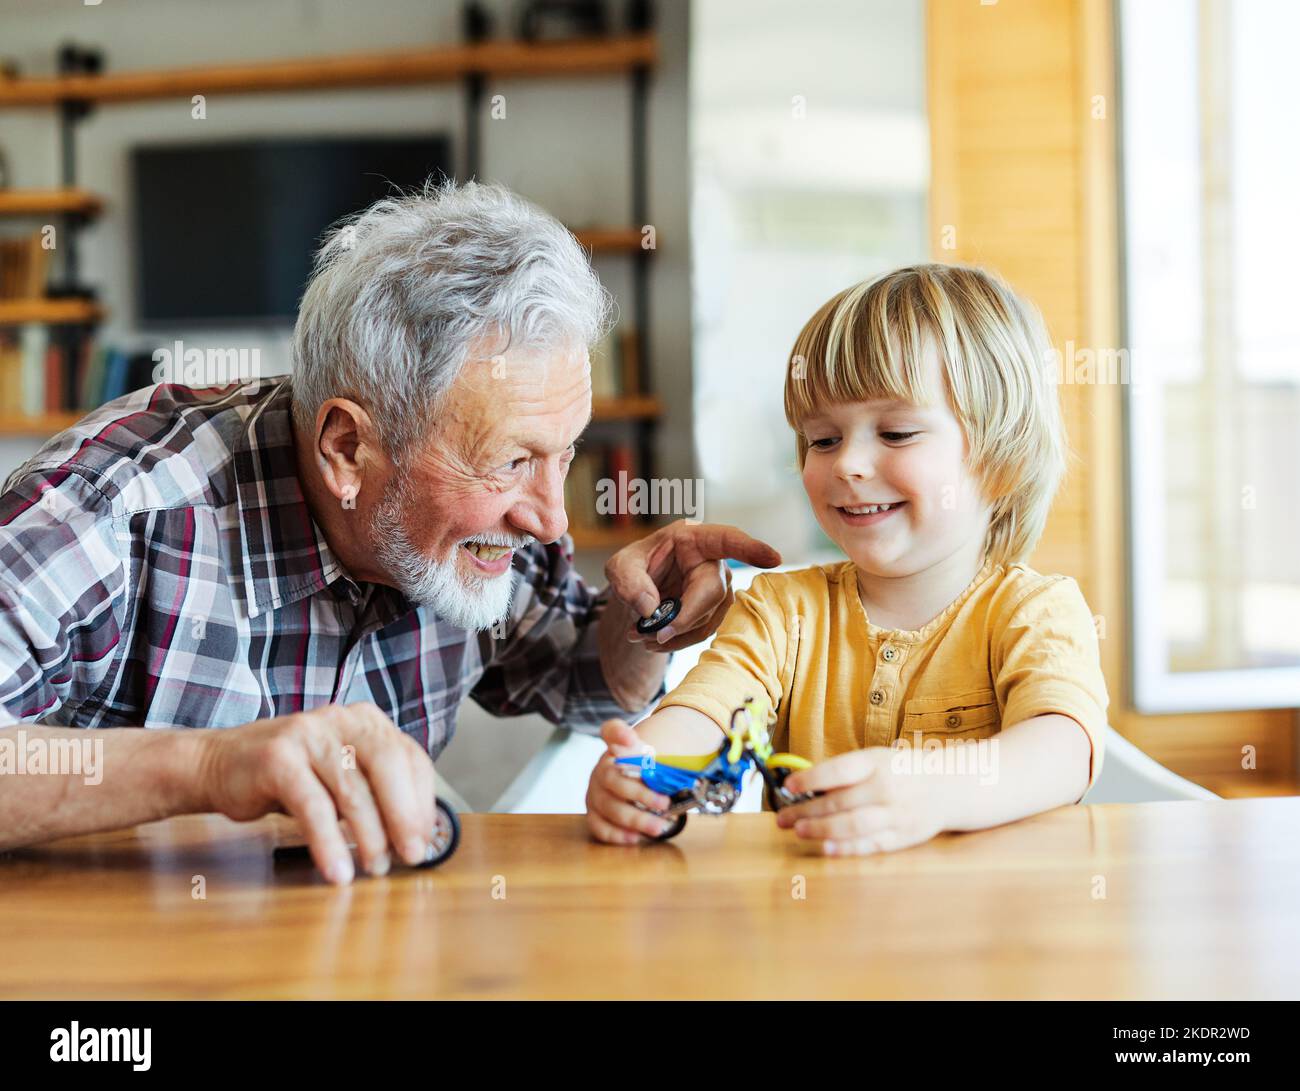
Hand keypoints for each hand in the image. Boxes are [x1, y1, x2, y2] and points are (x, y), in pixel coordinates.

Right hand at [196, 702, 437, 883]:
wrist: (219, 764)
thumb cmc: (291, 776)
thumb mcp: (341, 775)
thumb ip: (376, 792)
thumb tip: (418, 835)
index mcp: (366, 721)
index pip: (410, 758)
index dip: (422, 802)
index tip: (426, 840)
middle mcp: (342, 719)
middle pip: (388, 766)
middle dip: (404, 816)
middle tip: (411, 856)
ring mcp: (308, 734)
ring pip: (352, 790)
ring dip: (368, 836)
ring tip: (374, 869)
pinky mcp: (278, 758)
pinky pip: (312, 806)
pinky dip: (328, 842)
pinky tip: (337, 869)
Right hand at [585, 719, 675, 843]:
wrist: (631, 786)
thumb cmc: (646, 775)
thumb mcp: (658, 764)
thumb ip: (668, 761)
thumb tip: (695, 770)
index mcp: (616, 750)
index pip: (612, 731)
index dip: (619, 733)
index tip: (631, 739)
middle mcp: (601, 770)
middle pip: (613, 780)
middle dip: (640, 794)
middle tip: (664, 804)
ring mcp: (594, 793)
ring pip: (608, 806)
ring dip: (634, 819)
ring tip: (657, 827)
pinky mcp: (593, 814)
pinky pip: (598, 825)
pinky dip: (615, 834)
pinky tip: (634, 837)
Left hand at [604, 521, 780, 652]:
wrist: (635, 589)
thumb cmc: (632, 568)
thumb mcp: (619, 568)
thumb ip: (629, 583)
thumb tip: (650, 610)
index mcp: (693, 538)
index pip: (727, 539)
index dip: (751, 549)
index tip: (774, 559)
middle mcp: (712, 560)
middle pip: (712, 591)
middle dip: (684, 617)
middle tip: (652, 634)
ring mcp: (718, 586)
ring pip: (709, 616)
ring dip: (676, 634)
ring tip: (641, 636)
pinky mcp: (714, 609)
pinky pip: (703, 630)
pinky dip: (678, 640)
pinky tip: (655, 640)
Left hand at [775, 748, 949, 854]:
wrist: (949, 786)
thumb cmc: (901, 771)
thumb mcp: (876, 760)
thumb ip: (845, 773)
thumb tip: (804, 785)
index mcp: (877, 763)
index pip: (838, 771)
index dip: (810, 779)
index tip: (788, 786)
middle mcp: (887, 788)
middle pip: (840, 801)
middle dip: (806, 810)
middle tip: (783, 817)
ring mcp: (896, 814)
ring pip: (853, 825)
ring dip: (821, 830)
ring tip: (798, 831)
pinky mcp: (903, 836)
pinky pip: (871, 844)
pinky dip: (846, 848)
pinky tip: (826, 848)